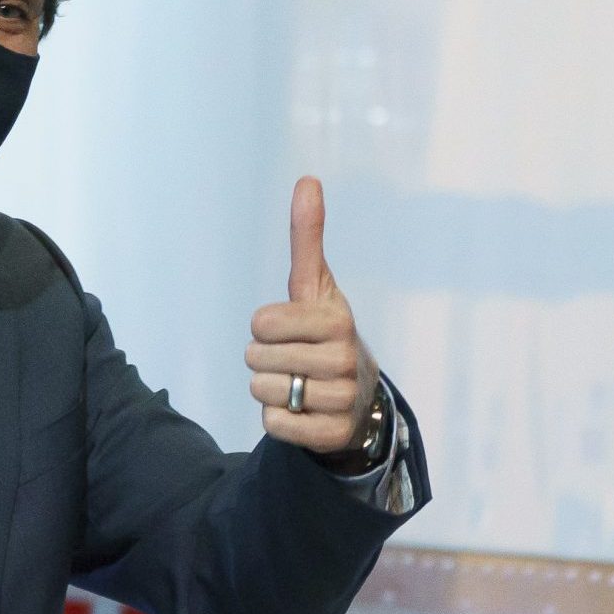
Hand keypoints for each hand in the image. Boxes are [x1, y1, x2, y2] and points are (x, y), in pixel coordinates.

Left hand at [246, 177, 377, 453]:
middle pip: (255, 358)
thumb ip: (307, 237)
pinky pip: (272, 425)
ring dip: (271, 389)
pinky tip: (302, 410)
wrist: (358, 396)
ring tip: (299, 384)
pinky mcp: (330, 434)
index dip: (264, 327)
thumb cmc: (324, 332)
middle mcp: (343, 359)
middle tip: (293, 359)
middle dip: (265, 359)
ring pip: (262, 392)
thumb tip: (307, 180)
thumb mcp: (315, 285)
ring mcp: (340, 399)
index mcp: (336, 319)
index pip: (260, 322)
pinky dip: (277, 420)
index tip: (289, 329)